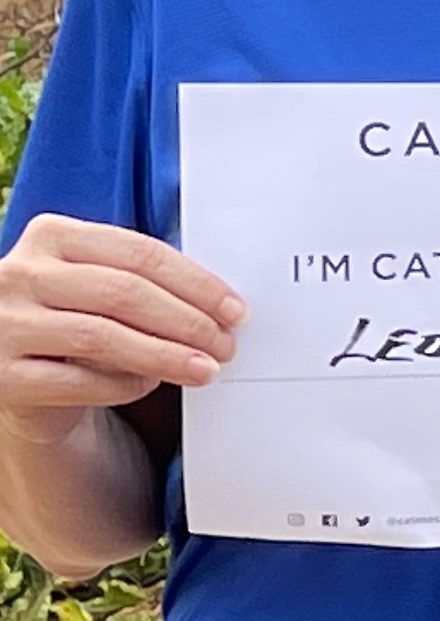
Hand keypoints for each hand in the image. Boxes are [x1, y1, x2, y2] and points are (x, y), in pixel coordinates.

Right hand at [0, 214, 242, 437]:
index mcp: (49, 236)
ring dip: (165, 355)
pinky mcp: (3, 378)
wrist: (16, 370)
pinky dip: (124, 384)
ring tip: (204, 369)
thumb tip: (221, 306)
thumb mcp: (98, 284)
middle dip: (186, 321)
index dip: (195, 283)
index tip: (235, 310)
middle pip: (122, 292)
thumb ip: (142, 280)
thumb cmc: (75, 318)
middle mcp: (16, 275)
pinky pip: (79, 381)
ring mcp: (2, 325)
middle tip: (225, 345)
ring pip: (101, 336)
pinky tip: (149, 384)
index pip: (138, 252)